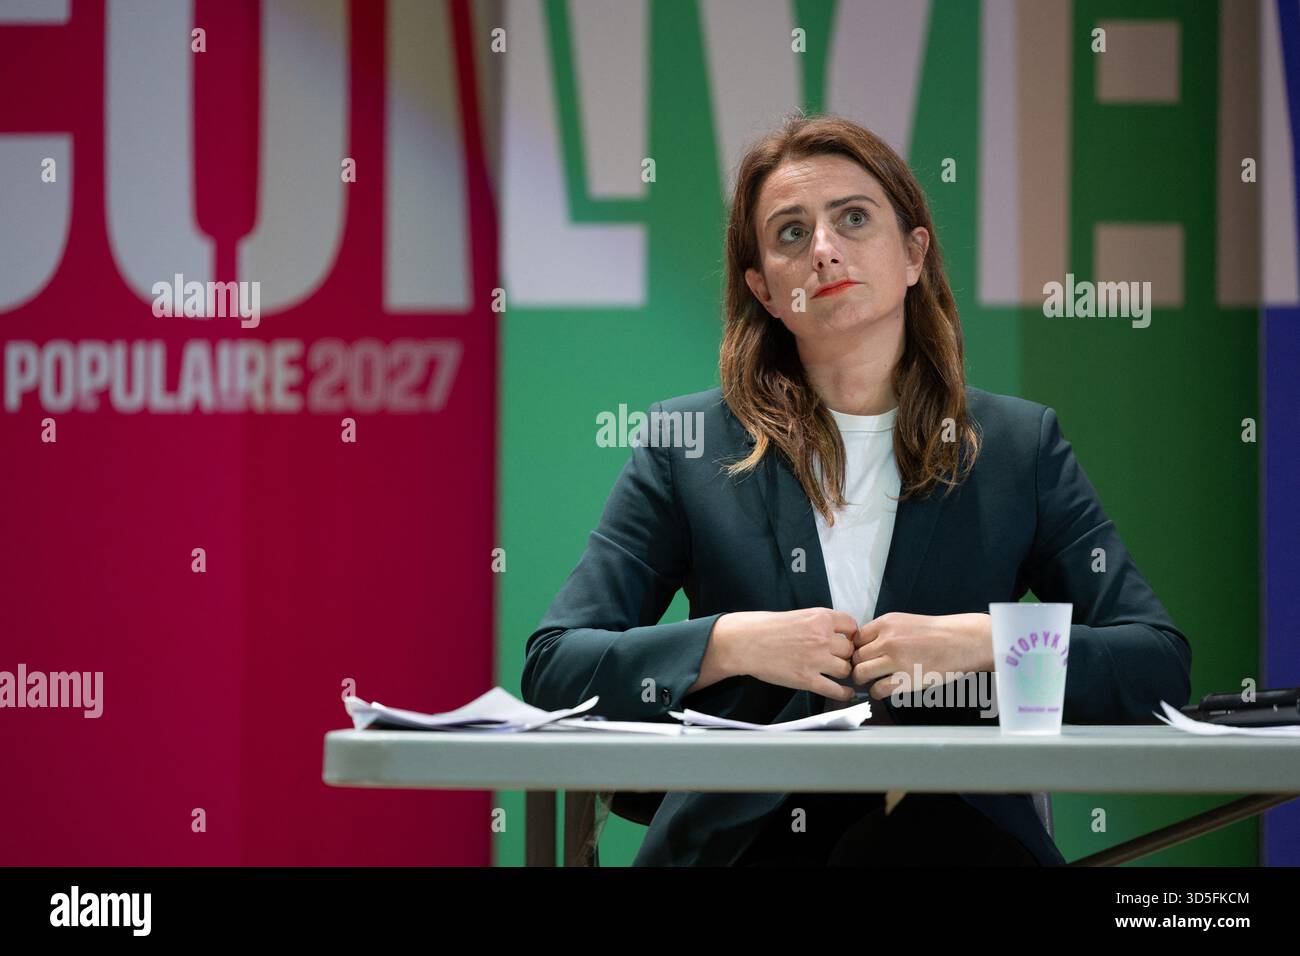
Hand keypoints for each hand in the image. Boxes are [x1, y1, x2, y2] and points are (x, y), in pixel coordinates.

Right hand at [713, 608, 858, 701]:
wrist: (743, 643)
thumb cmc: (763, 627)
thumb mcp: (796, 615)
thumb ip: (816, 624)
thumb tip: (832, 634)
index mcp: (819, 617)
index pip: (851, 625)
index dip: (851, 634)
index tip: (849, 640)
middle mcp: (822, 637)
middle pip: (850, 649)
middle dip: (846, 654)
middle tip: (839, 658)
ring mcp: (816, 659)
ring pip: (846, 669)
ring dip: (843, 672)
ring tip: (840, 674)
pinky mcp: (807, 679)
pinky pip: (835, 689)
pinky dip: (843, 693)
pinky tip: (845, 693)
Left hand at [851, 612, 992, 699]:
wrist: (961, 641)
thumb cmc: (937, 633)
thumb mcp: (904, 622)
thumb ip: (884, 632)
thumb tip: (864, 646)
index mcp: (886, 623)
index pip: (855, 639)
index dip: (856, 650)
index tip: (861, 657)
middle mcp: (888, 640)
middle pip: (855, 657)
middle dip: (857, 666)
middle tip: (863, 672)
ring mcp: (896, 659)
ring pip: (861, 673)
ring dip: (863, 680)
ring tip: (870, 682)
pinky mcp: (906, 678)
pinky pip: (878, 689)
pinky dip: (876, 692)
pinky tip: (882, 690)